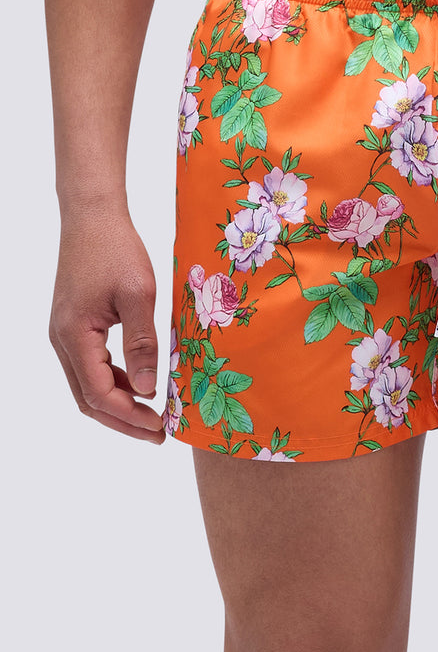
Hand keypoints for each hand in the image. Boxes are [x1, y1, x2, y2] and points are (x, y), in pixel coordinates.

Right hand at [49, 210, 165, 443]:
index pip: (99, 394)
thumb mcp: (138, 295)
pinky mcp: (75, 327)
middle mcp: (63, 340)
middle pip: (89, 399)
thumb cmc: (116, 250)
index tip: (161, 426)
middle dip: (123, 421)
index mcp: (75, 335)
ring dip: (120, 404)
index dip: (130, 416)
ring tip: (155, 415)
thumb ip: (142, 343)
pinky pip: (92, 366)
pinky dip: (116, 382)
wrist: (93, 217)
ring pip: (88, 385)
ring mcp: (66, 334)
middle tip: (159, 434)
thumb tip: (149, 391)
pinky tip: (142, 385)